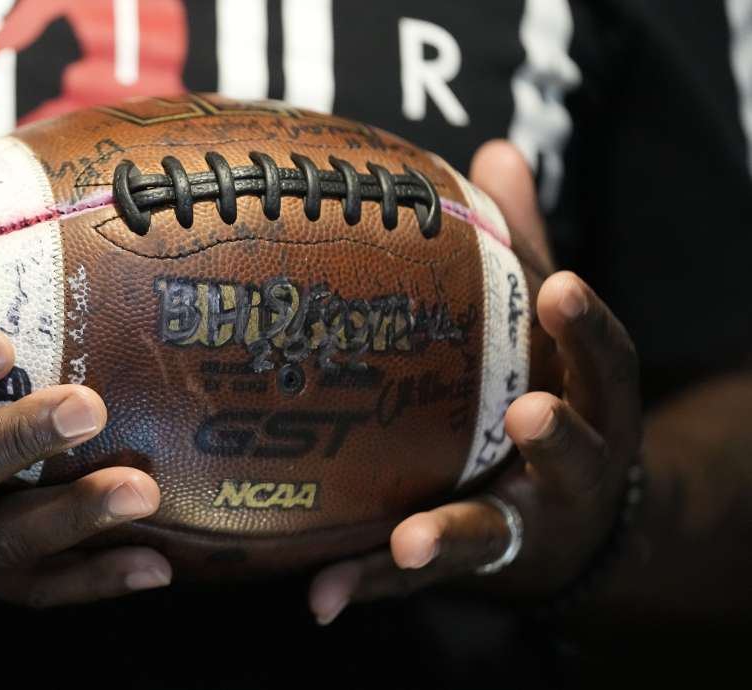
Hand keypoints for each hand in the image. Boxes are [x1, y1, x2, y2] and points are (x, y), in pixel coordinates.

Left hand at [308, 141, 640, 623]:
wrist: (577, 529)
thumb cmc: (551, 401)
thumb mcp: (545, 334)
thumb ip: (526, 250)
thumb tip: (496, 150)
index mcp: (592, 403)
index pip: (606, 361)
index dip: (588, 326)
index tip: (563, 288)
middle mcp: (573, 472)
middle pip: (579, 455)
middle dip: (559, 435)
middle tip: (531, 409)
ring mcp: (524, 527)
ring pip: (495, 535)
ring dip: (453, 536)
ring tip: (413, 540)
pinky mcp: (471, 568)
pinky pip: (414, 581)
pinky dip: (367, 586)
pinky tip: (320, 598)